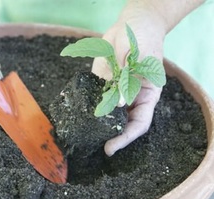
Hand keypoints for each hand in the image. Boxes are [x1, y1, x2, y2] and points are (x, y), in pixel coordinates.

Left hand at [92, 5, 165, 155]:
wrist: (132, 25)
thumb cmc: (143, 38)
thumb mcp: (138, 56)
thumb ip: (127, 78)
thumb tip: (119, 103)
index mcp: (147, 95)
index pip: (139, 123)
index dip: (126, 137)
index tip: (111, 147)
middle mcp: (131, 97)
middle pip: (122, 123)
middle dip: (110, 135)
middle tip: (95, 146)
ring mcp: (115, 91)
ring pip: (107, 113)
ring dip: (97, 124)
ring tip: (84, 134)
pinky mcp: (102, 83)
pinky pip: (95, 98)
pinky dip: (89, 106)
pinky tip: (79, 113)